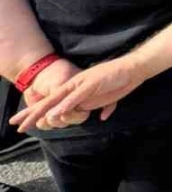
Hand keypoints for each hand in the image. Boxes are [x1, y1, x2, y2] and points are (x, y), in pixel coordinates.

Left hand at [11, 56, 146, 132]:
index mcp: (75, 90)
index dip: (36, 111)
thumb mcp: (107, 98)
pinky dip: (65, 105)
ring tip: (31, 122)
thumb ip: (102, 106)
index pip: (52, 102)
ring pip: (59, 99)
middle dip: (31, 113)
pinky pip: (75, 97)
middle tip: (16, 123)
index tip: (22, 122)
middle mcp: (74, 86)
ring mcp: (82, 84)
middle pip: (49, 101)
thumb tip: (101, 117)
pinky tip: (56, 113)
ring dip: (44, 111)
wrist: (135, 68)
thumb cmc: (120, 82)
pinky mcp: (91, 84)